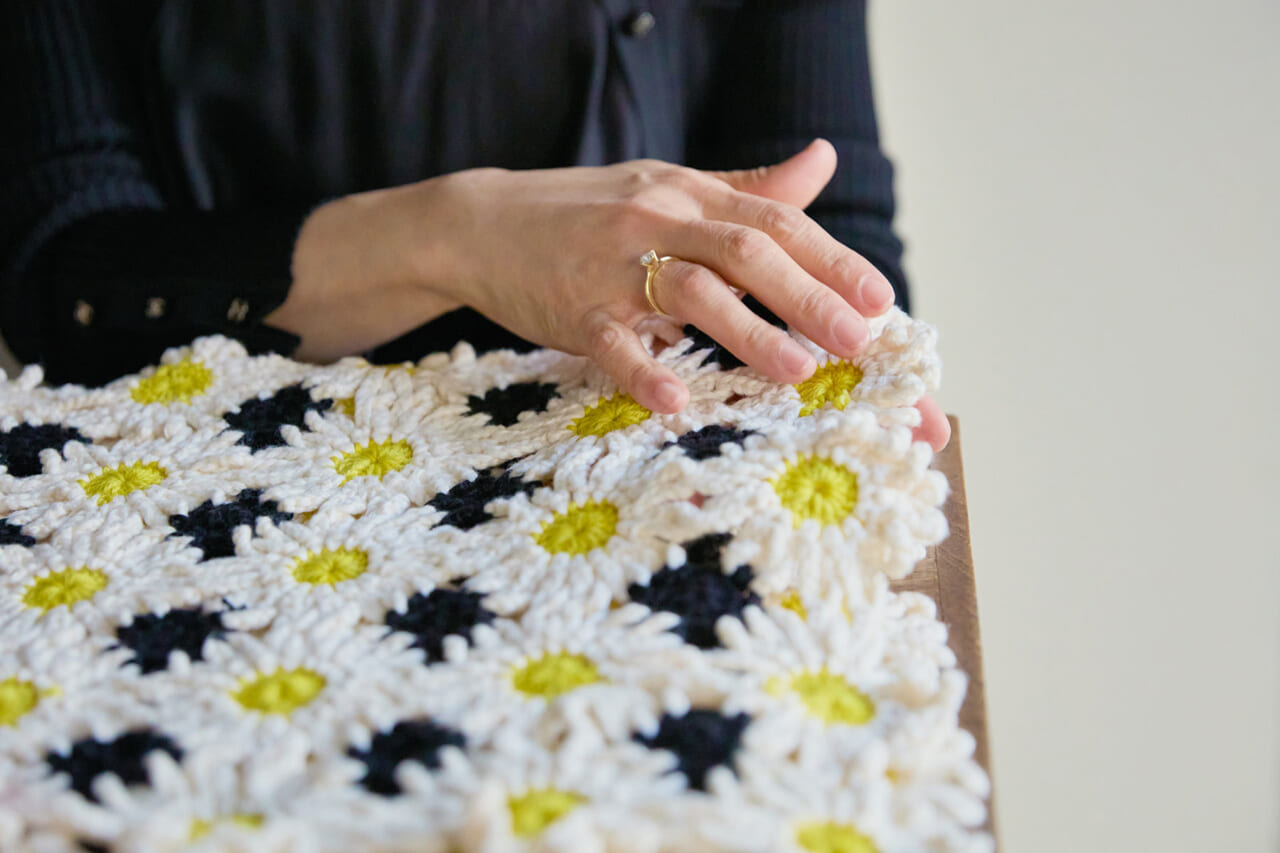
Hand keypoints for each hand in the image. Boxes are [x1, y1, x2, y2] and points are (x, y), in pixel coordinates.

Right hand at [273, 140, 948, 450]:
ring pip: (691, 291)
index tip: (880, 301)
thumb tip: (823, 159)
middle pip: (747, 251)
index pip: (775, 222)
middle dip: (810, 296)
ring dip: (749, 332)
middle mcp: (660, 219)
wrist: (482, 221)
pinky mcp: (570, 305)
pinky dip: (644, 369)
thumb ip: (747, 186)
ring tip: (800, 373)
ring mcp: (613, 263)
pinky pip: (611, 339)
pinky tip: (676, 401)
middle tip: (862, 342)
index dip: (832, 260)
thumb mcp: (670, 187)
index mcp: (691, 193)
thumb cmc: (588, 213)